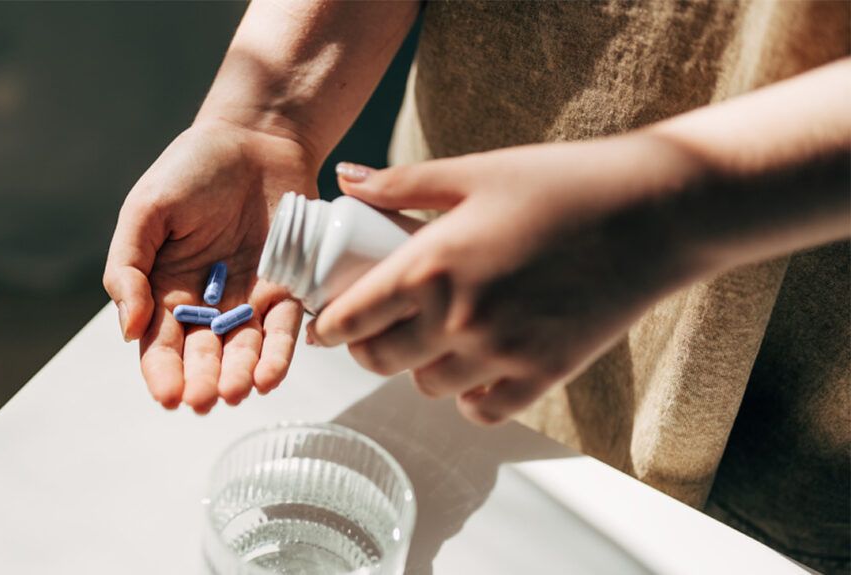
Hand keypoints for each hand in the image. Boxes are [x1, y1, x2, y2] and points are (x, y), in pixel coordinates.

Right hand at [104, 120, 316, 412]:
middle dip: (204, 381)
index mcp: (166, 290)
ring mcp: (250, 299)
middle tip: (204, 400)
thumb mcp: (145, 211)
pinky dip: (279, 353)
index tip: (168, 396)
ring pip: (245, 349)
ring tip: (238, 392)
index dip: (163, 372)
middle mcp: (209, 304)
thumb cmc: (190, 169)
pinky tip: (271, 376)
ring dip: (242, 374)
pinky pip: (286, 328)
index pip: (161, 345)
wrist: (255, 136)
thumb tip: (128, 329)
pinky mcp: (290, 288)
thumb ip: (128, 268)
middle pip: (204, 355)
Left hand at [309, 136, 700, 424]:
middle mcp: (458, 319)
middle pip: (381, 360)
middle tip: (375, 330)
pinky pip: (482, 409)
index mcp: (431, 265)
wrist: (653, 213)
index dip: (329, 326)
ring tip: (430, 339)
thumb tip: (345, 179)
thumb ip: (402, 184)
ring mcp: (501, 353)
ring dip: (418, 367)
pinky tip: (474, 367)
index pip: (352, 317)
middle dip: (367, 348)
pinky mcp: (543, 375)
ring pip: (427, 386)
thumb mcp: (475, 172)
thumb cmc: (562, 184)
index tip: (326, 325)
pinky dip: (469, 395)